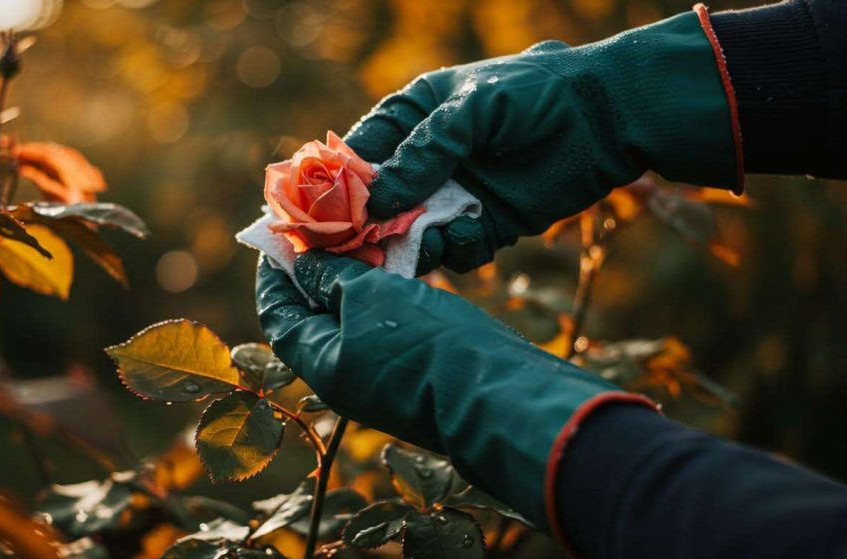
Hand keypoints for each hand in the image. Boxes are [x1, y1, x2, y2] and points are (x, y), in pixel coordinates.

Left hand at [255, 251, 653, 531]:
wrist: (502, 393)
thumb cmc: (428, 344)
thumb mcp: (371, 298)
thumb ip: (332, 276)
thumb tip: (303, 263)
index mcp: (321, 364)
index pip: (277, 313)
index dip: (275, 271)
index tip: (282, 230)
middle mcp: (345, 373)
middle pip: (315, 313)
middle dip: (319, 267)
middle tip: (328, 222)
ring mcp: (381, 373)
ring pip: (355, 315)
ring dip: (356, 274)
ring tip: (365, 230)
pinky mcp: (416, 366)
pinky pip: (387, 323)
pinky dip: (385, 290)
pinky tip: (399, 257)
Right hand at [343, 10, 738, 273]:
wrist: (608, 118)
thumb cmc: (535, 94)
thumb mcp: (473, 108)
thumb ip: (425, 150)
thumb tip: (376, 198)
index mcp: (414, 118)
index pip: (359, 154)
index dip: (337, 183)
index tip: (319, 212)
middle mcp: (427, 161)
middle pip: (378, 202)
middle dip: (365, 225)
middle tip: (352, 247)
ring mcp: (455, 196)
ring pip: (410, 232)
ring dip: (404, 244)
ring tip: (406, 250)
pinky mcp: (486, 225)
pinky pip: (453, 250)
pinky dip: (452, 250)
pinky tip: (462, 236)